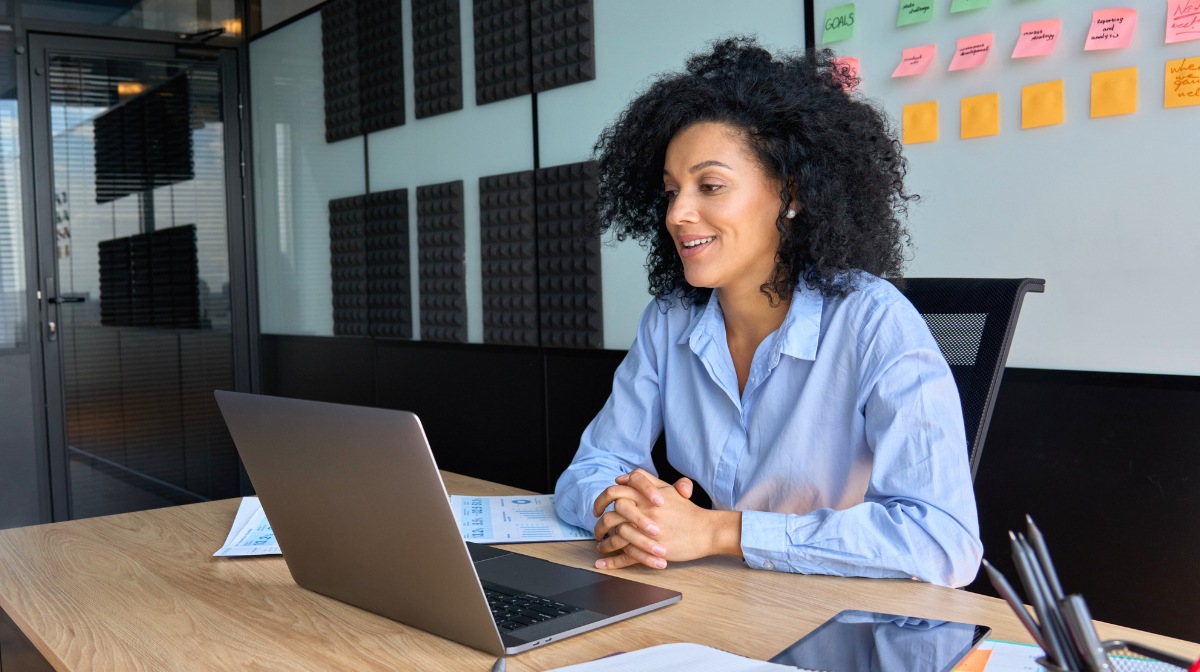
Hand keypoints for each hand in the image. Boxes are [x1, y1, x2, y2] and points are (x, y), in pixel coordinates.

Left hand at [591, 469, 740, 569]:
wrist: (705, 530)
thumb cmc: (687, 510)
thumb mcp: (667, 488)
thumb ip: (645, 480)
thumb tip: (621, 478)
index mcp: (645, 496)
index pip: (614, 492)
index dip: (601, 500)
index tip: (597, 509)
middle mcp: (643, 512)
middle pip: (610, 517)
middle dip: (599, 525)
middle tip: (597, 531)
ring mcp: (646, 532)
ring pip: (616, 538)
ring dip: (604, 544)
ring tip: (601, 546)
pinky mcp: (651, 550)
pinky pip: (626, 557)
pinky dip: (611, 562)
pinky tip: (602, 563)